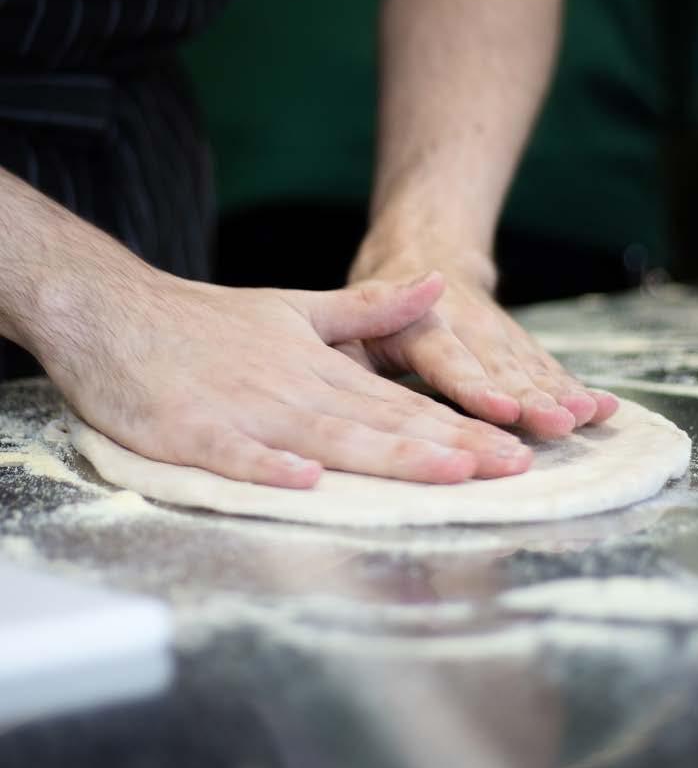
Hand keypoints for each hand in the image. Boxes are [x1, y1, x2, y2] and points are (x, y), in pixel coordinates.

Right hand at [33, 259, 533, 487]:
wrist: (115, 313)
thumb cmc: (206, 322)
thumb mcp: (294, 309)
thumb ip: (367, 309)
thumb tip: (437, 285)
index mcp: (319, 367)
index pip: (399, 401)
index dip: (457, 425)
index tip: (511, 447)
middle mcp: (293, 389)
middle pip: (380, 422)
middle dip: (448, 446)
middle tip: (509, 468)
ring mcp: (245, 410)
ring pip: (328, 437)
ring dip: (389, 455)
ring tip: (448, 471)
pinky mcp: (194, 431)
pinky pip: (237, 454)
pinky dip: (271, 467)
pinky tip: (308, 482)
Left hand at [345, 261, 617, 438]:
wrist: (425, 249)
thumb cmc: (372, 306)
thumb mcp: (345, 324)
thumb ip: (345, 354)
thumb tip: (336, 398)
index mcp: (417, 324)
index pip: (449, 359)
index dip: (475, 385)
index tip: (501, 409)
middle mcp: (464, 326)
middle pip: (501, 367)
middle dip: (532, 398)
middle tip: (561, 423)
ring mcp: (496, 334)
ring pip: (529, 366)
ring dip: (560, 393)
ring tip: (589, 416)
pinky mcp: (517, 344)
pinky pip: (548, 367)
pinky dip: (575, 387)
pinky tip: (604, 408)